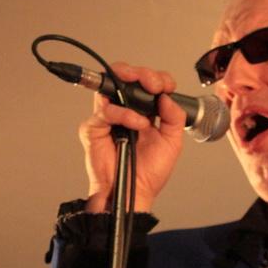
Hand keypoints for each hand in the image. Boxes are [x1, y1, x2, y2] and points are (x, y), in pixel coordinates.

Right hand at [78, 63, 185, 212]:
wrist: (134, 193)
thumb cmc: (149, 172)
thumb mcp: (173, 142)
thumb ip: (174, 117)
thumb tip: (167, 96)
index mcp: (144, 112)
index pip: (147, 84)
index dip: (158, 79)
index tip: (166, 86)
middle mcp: (125, 111)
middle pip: (126, 77)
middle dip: (142, 74)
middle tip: (154, 83)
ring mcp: (109, 118)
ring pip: (110, 85)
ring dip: (130, 82)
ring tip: (148, 93)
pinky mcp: (94, 128)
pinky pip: (106, 111)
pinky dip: (124, 113)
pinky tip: (137, 124)